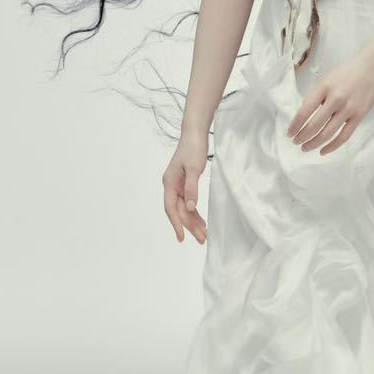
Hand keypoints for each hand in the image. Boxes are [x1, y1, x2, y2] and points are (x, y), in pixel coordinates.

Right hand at [163, 128, 208, 244]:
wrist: (195, 133)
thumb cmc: (193, 148)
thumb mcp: (193, 169)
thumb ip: (191, 189)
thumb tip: (191, 208)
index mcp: (169, 183)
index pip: (171, 208)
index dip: (176, 224)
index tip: (181, 237)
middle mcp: (171, 186)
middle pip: (179, 211)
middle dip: (189, 226)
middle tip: (202, 239)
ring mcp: (178, 186)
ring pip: (185, 209)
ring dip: (194, 221)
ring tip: (204, 235)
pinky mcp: (185, 184)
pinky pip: (189, 202)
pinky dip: (195, 212)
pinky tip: (202, 221)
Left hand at [287, 47, 373, 154]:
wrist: (373, 68)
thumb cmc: (348, 72)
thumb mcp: (327, 79)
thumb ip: (316, 96)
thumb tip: (305, 116)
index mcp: (324, 87)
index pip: (304, 111)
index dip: (295, 125)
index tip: (290, 133)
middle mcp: (336, 99)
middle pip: (314, 125)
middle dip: (302, 137)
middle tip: (296, 142)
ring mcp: (348, 108)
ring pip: (327, 134)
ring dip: (313, 143)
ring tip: (305, 148)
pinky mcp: (359, 116)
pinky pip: (344, 136)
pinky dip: (332, 146)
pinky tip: (323, 151)